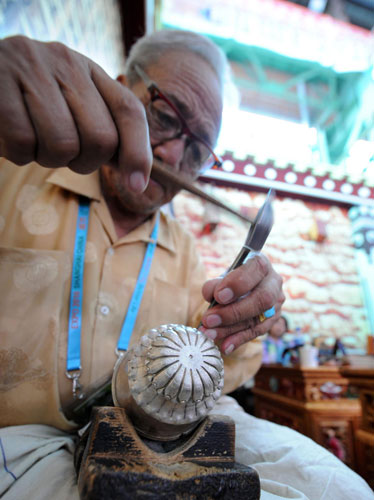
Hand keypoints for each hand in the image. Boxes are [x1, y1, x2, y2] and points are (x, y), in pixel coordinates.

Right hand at [0, 36, 151, 192]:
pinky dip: (17, 153)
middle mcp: (66, 63)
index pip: (129, 111)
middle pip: (101, 139)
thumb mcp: (72, 105)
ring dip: (48, 159)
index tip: (137, 186)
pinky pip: (23, 143)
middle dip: (84, 162)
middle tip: (61, 151)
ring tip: (33, 140)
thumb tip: (137, 177)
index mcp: (90, 71)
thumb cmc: (30, 101)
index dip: (138, 153)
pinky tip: (8, 135)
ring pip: (63, 145)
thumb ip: (104, 129)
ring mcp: (31, 69)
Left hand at [200, 254, 284, 354]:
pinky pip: (257, 332)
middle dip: (233, 311)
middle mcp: (273, 282)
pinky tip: (225, 346)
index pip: (256, 269)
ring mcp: (276, 303)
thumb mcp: (222, 277)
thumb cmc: (232, 280)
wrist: (245, 289)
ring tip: (209, 334)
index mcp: (261, 264)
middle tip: (209, 319)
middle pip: (262, 298)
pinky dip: (239, 340)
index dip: (238, 283)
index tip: (219, 296)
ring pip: (258, 317)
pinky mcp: (273, 320)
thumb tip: (211, 295)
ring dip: (231, 328)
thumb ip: (215, 284)